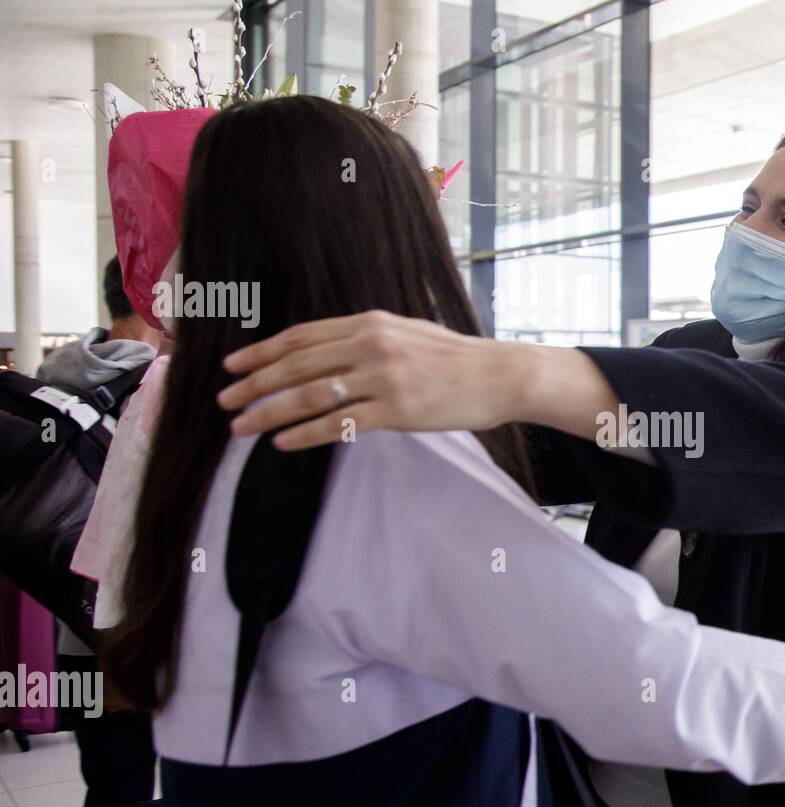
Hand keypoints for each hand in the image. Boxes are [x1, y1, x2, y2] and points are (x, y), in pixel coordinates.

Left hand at [216, 311, 613, 450]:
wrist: (499, 375)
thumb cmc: (454, 358)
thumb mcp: (406, 331)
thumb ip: (366, 337)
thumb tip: (328, 348)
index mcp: (369, 323)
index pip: (302, 337)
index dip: (262, 352)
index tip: (232, 366)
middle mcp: (370, 345)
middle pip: (297, 366)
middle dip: (254, 384)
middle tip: (223, 400)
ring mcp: (383, 378)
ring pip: (310, 396)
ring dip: (269, 413)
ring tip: (242, 427)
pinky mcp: (397, 410)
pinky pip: (340, 424)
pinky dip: (305, 435)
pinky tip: (283, 444)